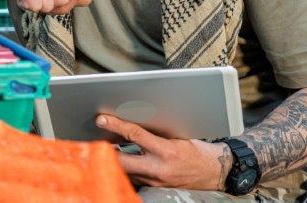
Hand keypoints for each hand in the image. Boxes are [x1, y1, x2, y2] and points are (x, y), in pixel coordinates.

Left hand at [96, 114, 231, 190]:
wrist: (214, 172)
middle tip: (92, 139)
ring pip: (125, 171)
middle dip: (105, 151)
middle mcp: (159, 168)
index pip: (135, 135)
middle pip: (122, 160)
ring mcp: (156, 180)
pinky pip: (133, 177)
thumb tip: (131, 120)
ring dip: (112, 160)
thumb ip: (155, 131)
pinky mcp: (155, 186)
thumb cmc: (197, 150)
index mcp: (166, 151)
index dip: (116, 125)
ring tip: (101, 147)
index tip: (101, 119)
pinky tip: (117, 160)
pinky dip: (124, 168)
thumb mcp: (177, 136)